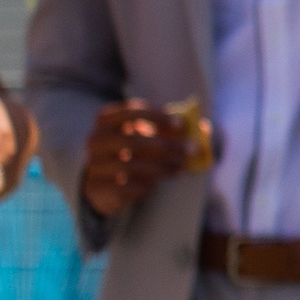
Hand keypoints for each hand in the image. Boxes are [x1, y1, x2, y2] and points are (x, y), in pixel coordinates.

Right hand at [81, 100, 199, 217]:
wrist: (104, 183)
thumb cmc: (133, 152)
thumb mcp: (149, 136)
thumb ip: (174, 130)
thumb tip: (204, 128)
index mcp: (105, 120)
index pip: (130, 111)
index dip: (157, 116)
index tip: (181, 124)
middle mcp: (95, 139)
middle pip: (133, 140)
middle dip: (167, 146)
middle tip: (191, 150)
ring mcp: (94, 164)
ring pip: (130, 165)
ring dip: (161, 167)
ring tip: (180, 168)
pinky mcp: (98, 188)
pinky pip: (127, 187)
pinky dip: (147, 185)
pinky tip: (157, 184)